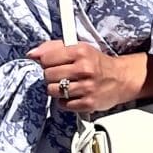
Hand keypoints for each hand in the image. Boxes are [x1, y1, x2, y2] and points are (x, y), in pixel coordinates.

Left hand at [26, 41, 146, 115]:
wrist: (121, 78)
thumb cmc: (96, 63)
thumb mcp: (78, 48)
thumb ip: (53, 48)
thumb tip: (31, 54)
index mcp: (80, 51)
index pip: (46, 58)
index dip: (46, 62)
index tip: (52, 64)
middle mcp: (84, 69)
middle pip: (48, 75)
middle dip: (51, 76)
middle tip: (60, 76)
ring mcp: (87, 87)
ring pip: (53, 91)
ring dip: (56, 89)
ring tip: (66, 86)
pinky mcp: (88, 103)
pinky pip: (63, 104)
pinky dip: (65, 101)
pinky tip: (72, 95)